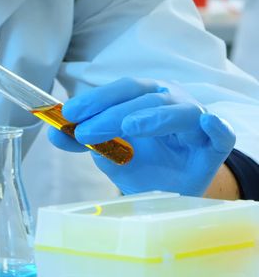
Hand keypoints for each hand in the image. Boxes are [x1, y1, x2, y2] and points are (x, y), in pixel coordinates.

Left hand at [48, 78, 235, 195]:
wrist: (174, 187)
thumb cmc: (142, 160)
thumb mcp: (109, 152)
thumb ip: (83, 142)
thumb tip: (54, 134)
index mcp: (144, 96)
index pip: (121, 89)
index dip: (95, 99)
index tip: (68, 114)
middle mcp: (171, 101)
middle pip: (143, 98)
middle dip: (111, 114)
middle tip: (84, 133)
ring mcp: (195, 122)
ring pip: (177, 111)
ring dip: (151, 117)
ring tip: (128, 128)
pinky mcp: (214, 147)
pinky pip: (221, 134)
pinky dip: (217, 126)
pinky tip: (207, 122)